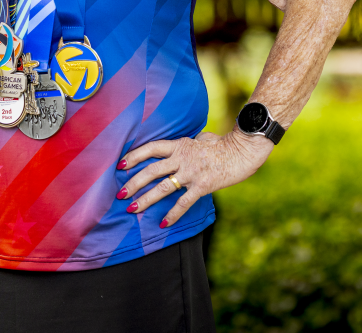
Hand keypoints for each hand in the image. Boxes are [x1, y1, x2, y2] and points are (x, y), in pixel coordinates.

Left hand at [116, 129, 273, 227]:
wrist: (241, 151)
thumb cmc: (222, 144)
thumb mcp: (201, 138)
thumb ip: (188, 143)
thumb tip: (186, 142)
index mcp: (179, 145)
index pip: (151, 148)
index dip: (134, 156)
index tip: (120, 165)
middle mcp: (182, 158)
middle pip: (151, 170)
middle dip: (133, 183)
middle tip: (120, 195)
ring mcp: (191, 173)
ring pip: (163, 187)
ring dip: (146, 199)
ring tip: (133, 209)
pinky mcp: (202, 186)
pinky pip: (183, 202)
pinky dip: (172, 214)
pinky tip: (163, 223)